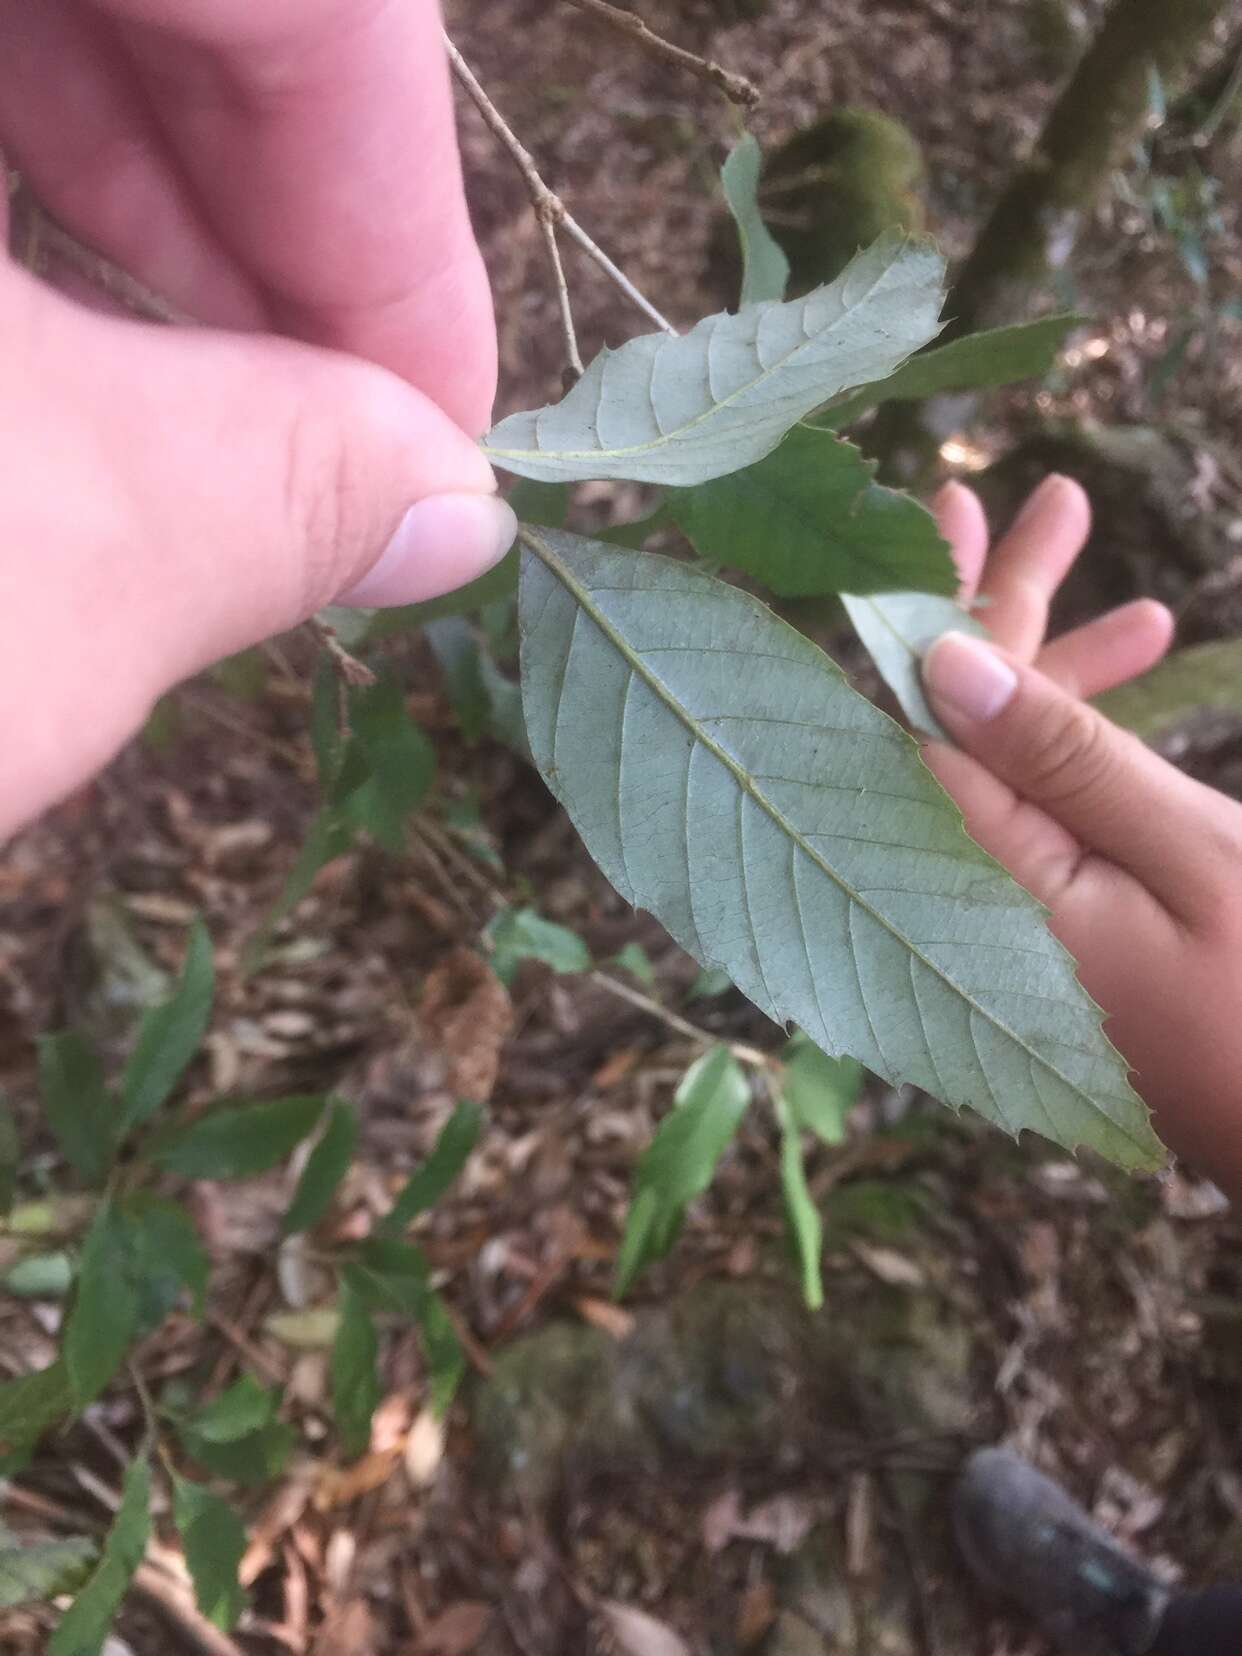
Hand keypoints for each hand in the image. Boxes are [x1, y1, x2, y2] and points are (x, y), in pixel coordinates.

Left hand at [0, 0, 513, 838]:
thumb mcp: (27, 566)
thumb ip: (270, 493)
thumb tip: (451, 504)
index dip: (399, 223)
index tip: (459, 435)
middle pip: (166, 7)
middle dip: (269, 232)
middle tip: (343, 446)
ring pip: (33, 37)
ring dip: (127, 230)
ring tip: (197, 430)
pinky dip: (7, 250)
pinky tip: (36, 378)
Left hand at [922, 476, 1241, 1195]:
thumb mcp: (1190, 862)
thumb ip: (1066, 761)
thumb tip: (945, 658)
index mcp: (980, 887)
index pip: (921, 720)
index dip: (931, 603)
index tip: (952, 504)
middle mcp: (973, 903)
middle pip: (960, 729)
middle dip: (1005, 612)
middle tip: (1053, 502)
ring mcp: (1016, 924)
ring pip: (1012, 766)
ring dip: (1066, 674)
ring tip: (1149, 608)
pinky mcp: (1062, 936)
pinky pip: (1050, 816)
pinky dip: (1091, 748)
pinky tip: (1148, 669)